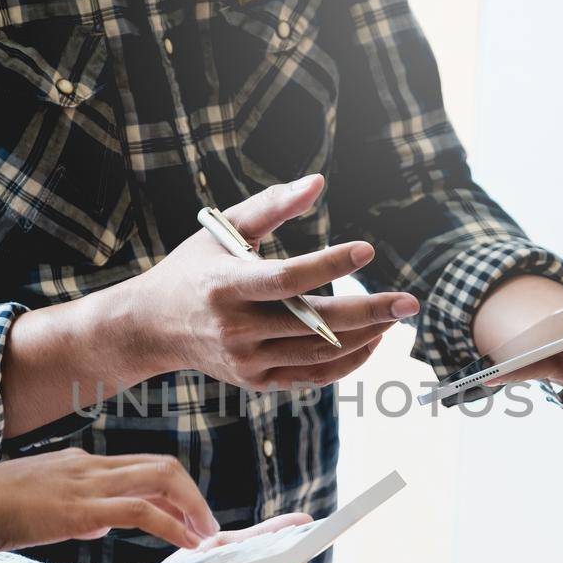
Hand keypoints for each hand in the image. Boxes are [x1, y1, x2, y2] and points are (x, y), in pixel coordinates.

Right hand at [0, 447, 218, 552]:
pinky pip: (142, 511)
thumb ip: (73, 510)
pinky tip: (186, 547)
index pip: (141, 465)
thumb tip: (95, 524)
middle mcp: (88, 466)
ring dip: (192, 509)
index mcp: (79, 463)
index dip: (173, 488)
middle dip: (192, 496)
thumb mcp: (39, 507)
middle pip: (162, 467)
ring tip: (207, 539)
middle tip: (209, 528)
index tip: (189, 514)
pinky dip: (172, 527)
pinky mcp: (81, 509)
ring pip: (161, 480)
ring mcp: (86, 483)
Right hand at [110, 174, 419, 389]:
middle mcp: (236, 329)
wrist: (152, 328)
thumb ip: (272, 205)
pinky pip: (313, 376)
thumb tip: (317, 182)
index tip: (366, 250)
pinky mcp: (257, 380)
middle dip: (369, 313)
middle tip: (410, 302)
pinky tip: (372, 341)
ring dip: (366, 336)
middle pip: (314, 324)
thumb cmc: (194, 269)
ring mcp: (247, 360)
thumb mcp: (223, 229)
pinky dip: (347, 361)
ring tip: (395, 315)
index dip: (329, 266)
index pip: (287, 279)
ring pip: (320, 354)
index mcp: (226, 286)